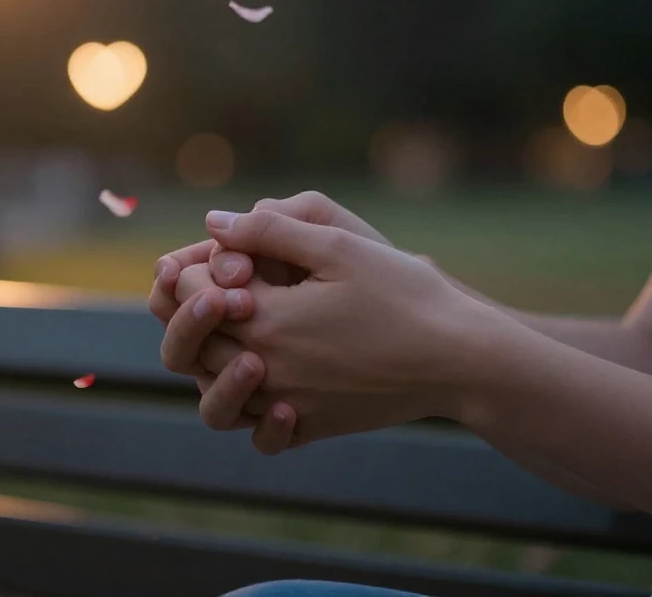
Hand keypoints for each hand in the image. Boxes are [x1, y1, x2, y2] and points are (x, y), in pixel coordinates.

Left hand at [167, 209, 497, 445]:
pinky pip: (259, 428)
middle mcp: (266, 370)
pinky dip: (250, 405)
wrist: (460, 359)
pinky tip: (266, 377)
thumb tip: (213, 222)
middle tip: (211, 287)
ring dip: (212, 359)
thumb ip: (269, 230)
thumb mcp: (338, 245)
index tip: (212, 252)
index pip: (192, 294)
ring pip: (216, 392)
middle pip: (194, 345)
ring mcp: (288, 406)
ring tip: (235, 331)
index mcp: (266, 321)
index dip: (193, 268)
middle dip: (191, 312)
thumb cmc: (405, 294)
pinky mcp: (313, 426)